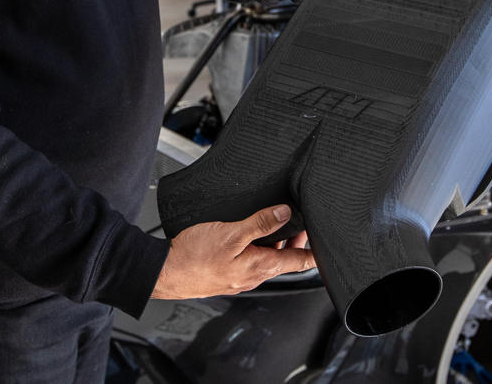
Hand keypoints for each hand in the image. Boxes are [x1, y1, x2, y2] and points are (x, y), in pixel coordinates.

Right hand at [151, 205, 315, 299]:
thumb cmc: (194, 256)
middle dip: (296, 240)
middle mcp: (254, 276)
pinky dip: (258, 246)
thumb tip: (285, 214)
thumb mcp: (232, 233)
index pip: (300, 261)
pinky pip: (251, 260)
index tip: (326, 242)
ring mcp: (241, 277)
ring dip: (276, 242)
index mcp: (261, 267)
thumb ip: (261, 223)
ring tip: (276, 220)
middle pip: (285, 259)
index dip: (315, 251)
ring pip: (268, 258)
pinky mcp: (228, 274)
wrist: (165, 271)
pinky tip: (250, 232)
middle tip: (300, 219)